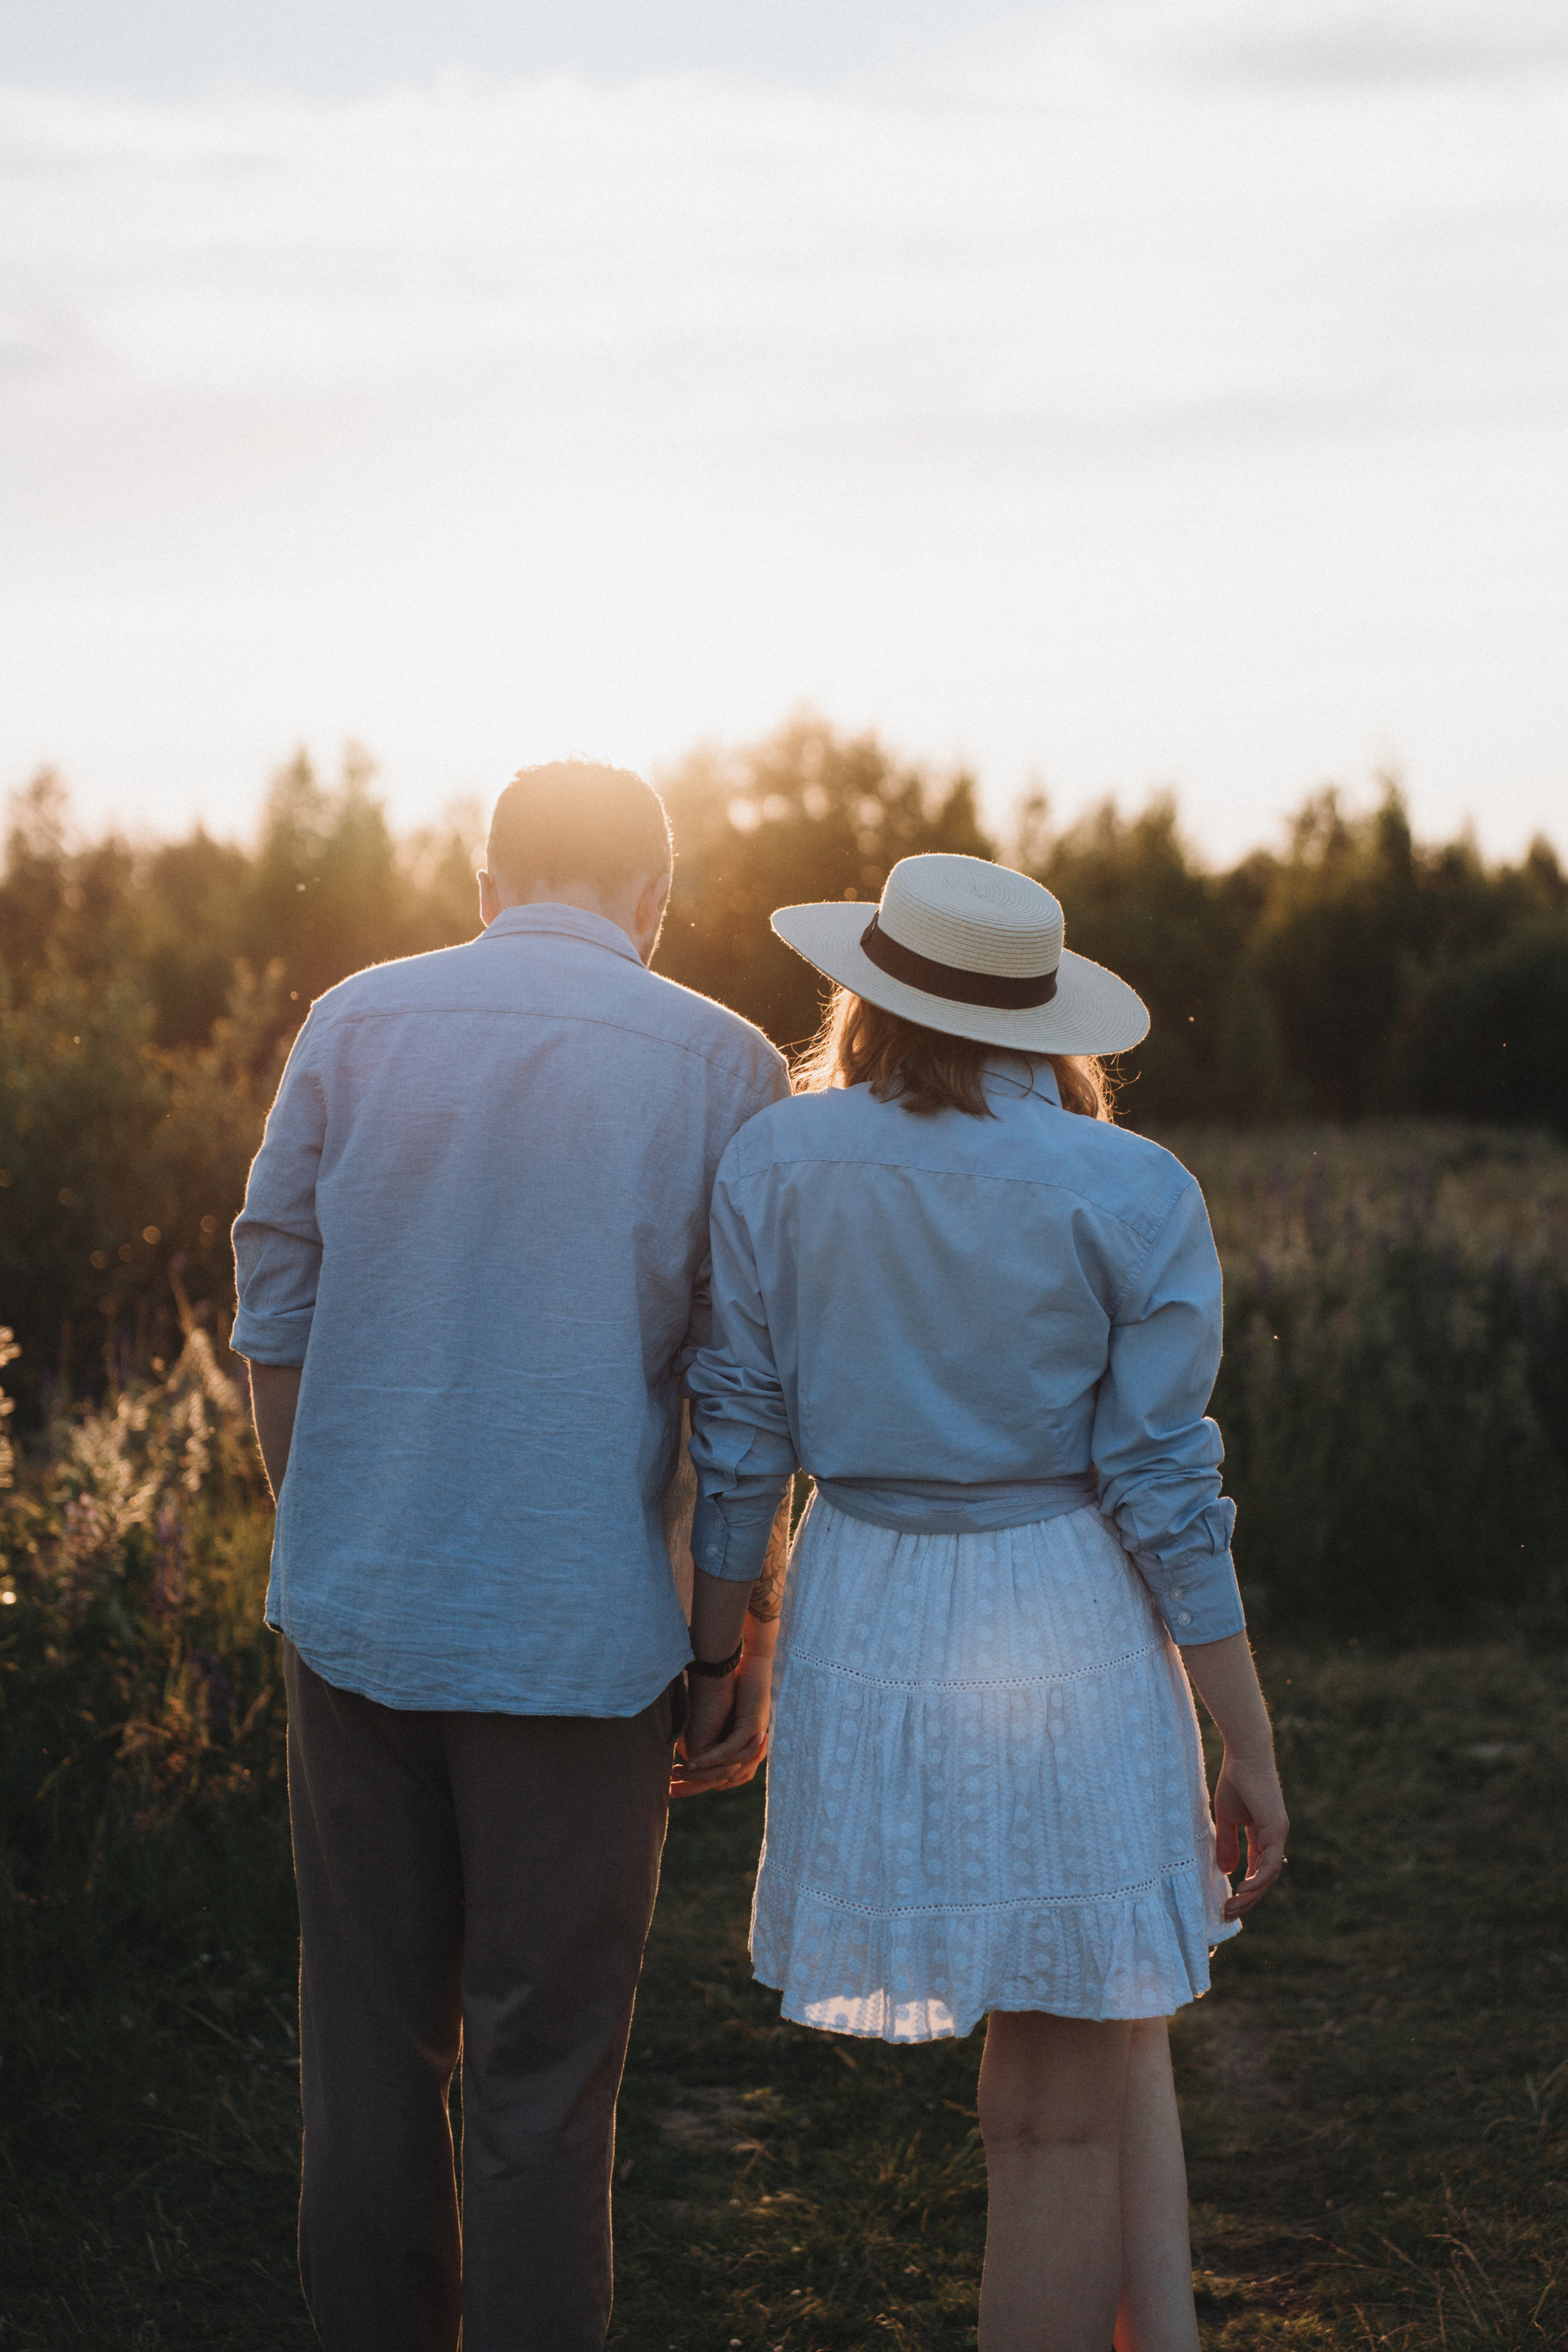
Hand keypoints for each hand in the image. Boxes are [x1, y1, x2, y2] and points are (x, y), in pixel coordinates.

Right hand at [671, 1647, 771, 1799]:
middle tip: (671, 1792)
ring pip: (727, 1769)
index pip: (721, 1778)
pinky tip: (693, 1762)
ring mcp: (753, 1740)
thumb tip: (685, 1747)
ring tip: (678, 1774)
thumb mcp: (718, 1715)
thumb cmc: (733, 1685)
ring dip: (701, 1775)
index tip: (672, 1789)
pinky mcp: (751, 1728)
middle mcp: (750, 1748)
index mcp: (743, 1747)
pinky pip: (730, 1750)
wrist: (751, 1662)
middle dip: (695, 1787)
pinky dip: (711, 1758)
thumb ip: (708, 1733)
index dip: (696, 1786)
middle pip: (723, 1780)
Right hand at [1213, 1747, 1288, 1920]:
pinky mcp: (1276, 1829)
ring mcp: (1278, 1833)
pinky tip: (1243, 1889)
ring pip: (1270, 1875)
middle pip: (1265, 1877)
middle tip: (1228, 1913)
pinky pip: (1270, 1863)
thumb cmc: (1235, 1780)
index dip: (1245, 1887)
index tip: (1227, 1902)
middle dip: (1248, 1898)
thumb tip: (1227, 1871)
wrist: (1244, 1755)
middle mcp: (1275, 1837)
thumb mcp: (1226, 1818)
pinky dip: (1258, 1879)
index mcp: (1264, 1834)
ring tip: (1233, 1906)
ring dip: (1252, 1894)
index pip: (1258, 1868)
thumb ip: (1227, 1843)